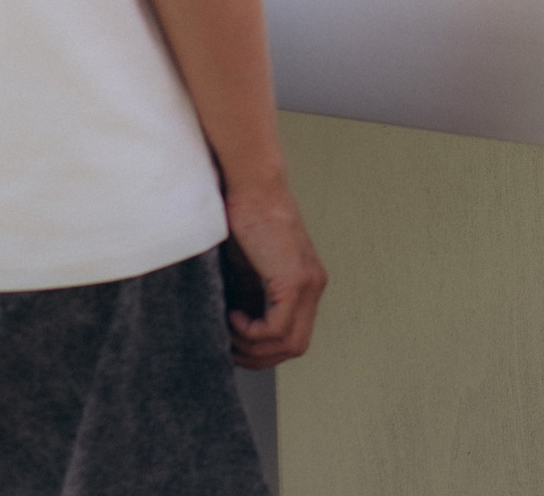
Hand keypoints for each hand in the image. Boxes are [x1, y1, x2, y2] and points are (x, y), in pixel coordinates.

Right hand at [223, 181, 325, 369]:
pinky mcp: (294, 279)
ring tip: (228, 328)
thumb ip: (250, 299)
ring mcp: (308, 283)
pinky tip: (233, 316)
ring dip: (251, 347)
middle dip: (257, 356)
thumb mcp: (247, 271)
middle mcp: (314, 286)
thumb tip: (233, 335)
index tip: (234, 341)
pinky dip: (251, 332)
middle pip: (294, 347)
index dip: (263, 350)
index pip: (293, 337)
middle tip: (229, 345)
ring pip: (289, 344)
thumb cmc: (243, 221)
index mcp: (306, 284)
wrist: (251, 187)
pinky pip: (277, 329)